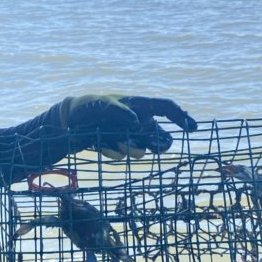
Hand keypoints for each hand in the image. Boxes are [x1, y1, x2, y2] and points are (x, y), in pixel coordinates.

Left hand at [58, 94, 196, 158]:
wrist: (69, 122)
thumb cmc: (87, 108)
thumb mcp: (101, 105)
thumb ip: (118, 111)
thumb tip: (137, 120)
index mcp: (138, 105)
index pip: (166, 108)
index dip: (181, 116)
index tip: (192, 128)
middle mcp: (138, 121)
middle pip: (161, 135)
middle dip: (158, 144)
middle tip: (153, 147)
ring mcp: (130, 135)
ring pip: (141, 149)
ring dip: (129, 148)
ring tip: (110, 140)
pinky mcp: (120, 147)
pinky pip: (123, 155)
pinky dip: (113, 151)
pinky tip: (100, 144)